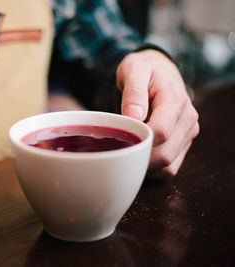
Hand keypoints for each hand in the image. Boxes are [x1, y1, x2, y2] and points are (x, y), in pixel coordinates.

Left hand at [116, 49, 199, 176]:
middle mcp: (188, 119)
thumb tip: (134, 116)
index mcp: (176, 100)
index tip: (117, 139)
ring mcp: (188, 133)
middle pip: (165, 154)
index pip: (160, 132)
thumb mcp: (133, 70)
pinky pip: (170, 168)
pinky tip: (137, 157)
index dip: (138, 141)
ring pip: (168, 165)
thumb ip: (133, 92)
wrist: (158, 70)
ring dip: (145, 165)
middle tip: (116, 151)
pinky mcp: (184, 143)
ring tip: (126, 152)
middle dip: (138, 157)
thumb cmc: (143, 69)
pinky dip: (153, 169)